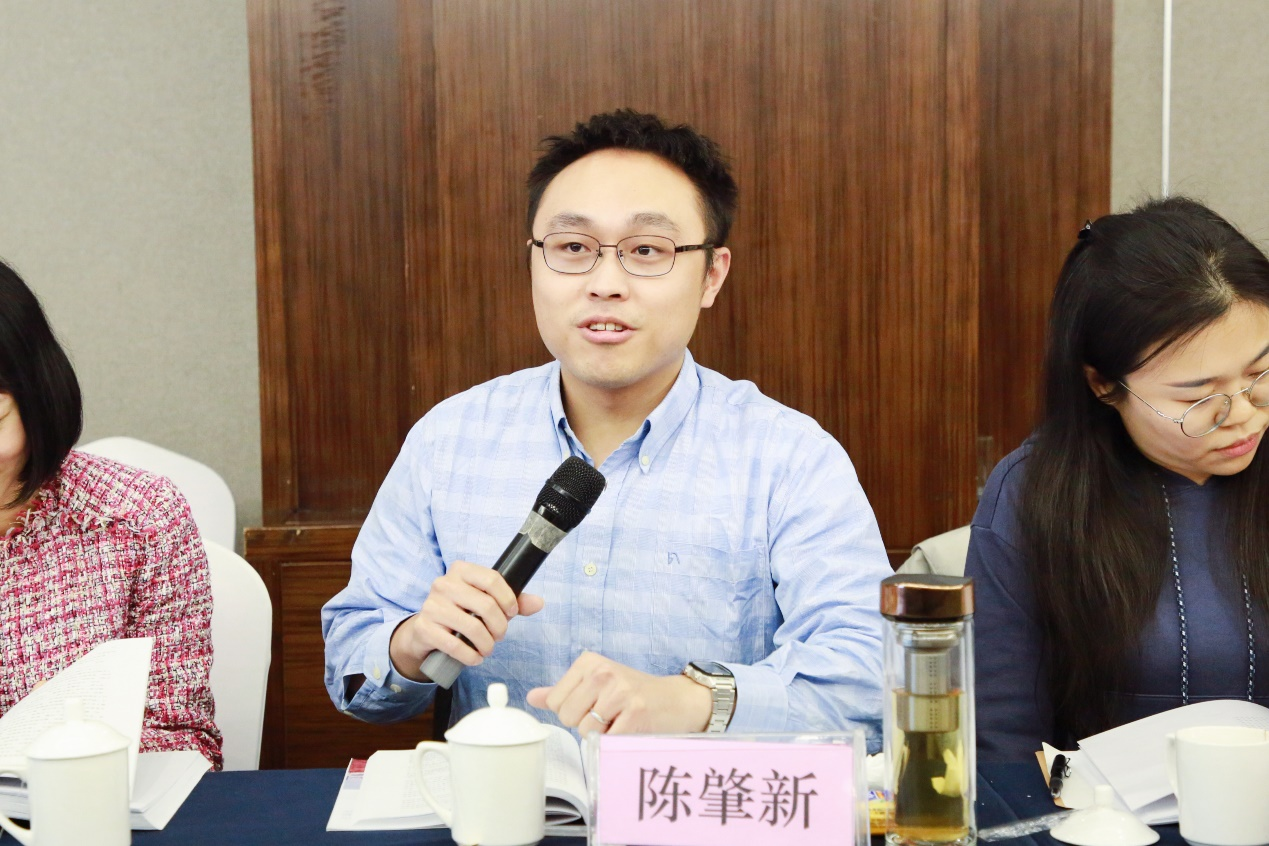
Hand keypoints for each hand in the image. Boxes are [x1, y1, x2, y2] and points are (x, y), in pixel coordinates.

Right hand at [390, 560, 543, 681]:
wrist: (425, 631)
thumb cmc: (461, 613)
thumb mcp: (485, 602)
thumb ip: (512, 601)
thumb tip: (539, 602)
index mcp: (461, 570)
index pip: (492, 579)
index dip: (508, 598)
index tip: (512, 613)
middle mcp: (444, 584)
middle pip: (486, 605)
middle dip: (499, 627)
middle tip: (499, 636)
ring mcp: (431, 605)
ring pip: (472, 627)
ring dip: (487, 644)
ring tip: (487, 649)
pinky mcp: (424, 628)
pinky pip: (455, 645)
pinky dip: (470, 656)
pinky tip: (475, 658)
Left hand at [526, 652, 712, 734]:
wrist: (676, 701)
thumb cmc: (634, 693)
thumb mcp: (597, 684)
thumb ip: (564, 691)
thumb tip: (532, 697)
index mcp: (590, 662)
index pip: (555, 700)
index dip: (572, 710)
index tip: (594, 704)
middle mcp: (604, 672)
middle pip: (567, 716)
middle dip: (584, 723)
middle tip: (608, 713)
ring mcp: (620, 692)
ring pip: (585, 730)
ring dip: (601, 734)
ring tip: (619, 720)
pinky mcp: (635, 713)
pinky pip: (606, 740)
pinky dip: (615, 741)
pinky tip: (629, 728)